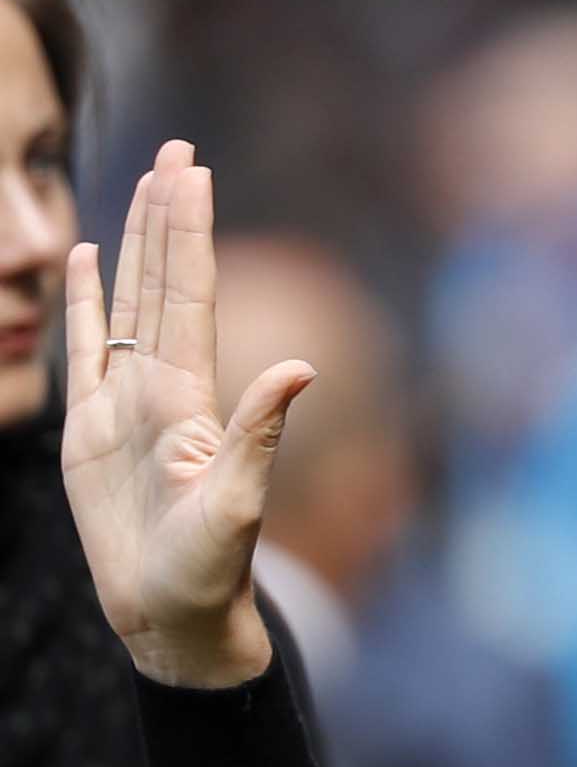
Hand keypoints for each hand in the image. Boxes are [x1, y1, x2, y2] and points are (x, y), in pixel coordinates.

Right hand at [61, 141, 313, 686]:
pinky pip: (84, 349)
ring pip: (128, 303)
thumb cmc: (208, 571)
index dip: (189, 231)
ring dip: (133, 244)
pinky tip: (83, 259)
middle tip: (177, 149)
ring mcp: (125, 403)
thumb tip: (302, 368)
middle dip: (168, 216)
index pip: (191, 293)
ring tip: (141, 184)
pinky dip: (85, 302)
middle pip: (164, 282)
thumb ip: (261, 433)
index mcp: (193, 396)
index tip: (191, 169)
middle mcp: (163, 388)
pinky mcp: (88, 429)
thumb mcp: (236, 502)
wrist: (173, 616)